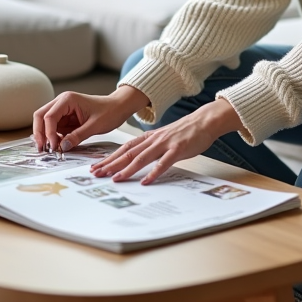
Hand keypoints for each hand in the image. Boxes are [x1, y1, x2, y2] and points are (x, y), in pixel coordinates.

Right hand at [32, 85, 149, 153]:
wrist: (119, 107)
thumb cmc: (110, 111)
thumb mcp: (95, 125)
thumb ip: (78, 136)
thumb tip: (62, 147)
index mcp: (67, 99)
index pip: (49, 116)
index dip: (48, 133)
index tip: (53, 147)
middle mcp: (61, 102)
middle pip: (40, 116)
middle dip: (40, 133)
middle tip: (43, 150)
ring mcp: (62, 110)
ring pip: (45, 123)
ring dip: (46, 137)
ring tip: (52, 150)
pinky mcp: (65, 118)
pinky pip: (54, 128)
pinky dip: (54, 138)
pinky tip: (58, 146)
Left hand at [91, 98, 242, 184]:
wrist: (204, 120)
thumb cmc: (185, 131)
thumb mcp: (163, 138)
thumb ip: (151, 148)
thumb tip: (138, 160)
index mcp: (149, 137)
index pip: (124, 149)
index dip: (109, 158)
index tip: (96, 166)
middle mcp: (154, 140)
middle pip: (128, 153)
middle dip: (111, 164)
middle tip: (96, 173)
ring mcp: (165, 144)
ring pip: (142, 158)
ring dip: (127, 169)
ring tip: (115, 179)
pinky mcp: (178, 149)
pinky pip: (164, 163)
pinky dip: (154, 172)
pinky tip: (145, 181)